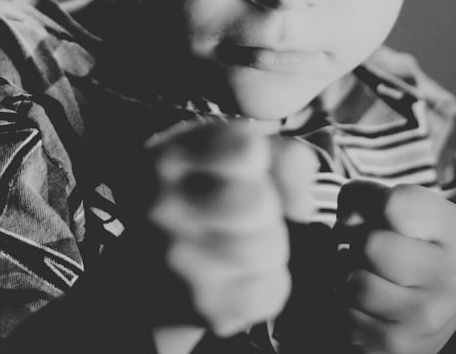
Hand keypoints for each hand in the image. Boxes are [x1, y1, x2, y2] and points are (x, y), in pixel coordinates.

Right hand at [146, 119, 316, 336]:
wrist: (152, 271)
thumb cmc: (201, 199)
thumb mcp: (226, 157)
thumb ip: (273, 152)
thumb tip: (303, 173)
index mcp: (167, 157)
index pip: (245, 149)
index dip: (256, 157)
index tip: (244, 166)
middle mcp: (161, 207)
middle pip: (256, 202)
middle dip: (266, 206)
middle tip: (246, 211)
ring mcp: (177, 262)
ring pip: (266, 249)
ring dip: (269, 246)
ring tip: (243, 242)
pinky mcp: (202, 306)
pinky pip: (271, 290)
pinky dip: (268, 283)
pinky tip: (241, 274)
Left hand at [334, 180, 455, 353]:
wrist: (443, 309)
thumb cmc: (417, 244)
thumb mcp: (411, 210)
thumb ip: (370, 197)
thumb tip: (346, 221)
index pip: (394, 204)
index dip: (374, 203)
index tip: (386, 215)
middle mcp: (453, 278)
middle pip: (371, 246)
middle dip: (360, 242)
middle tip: (372, 248)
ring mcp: (427, 316)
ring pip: (356, 283)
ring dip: (351, 274)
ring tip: (370, 273)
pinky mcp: (398, 343)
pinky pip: (346, 314)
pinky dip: (347, 304)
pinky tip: (369, 301)